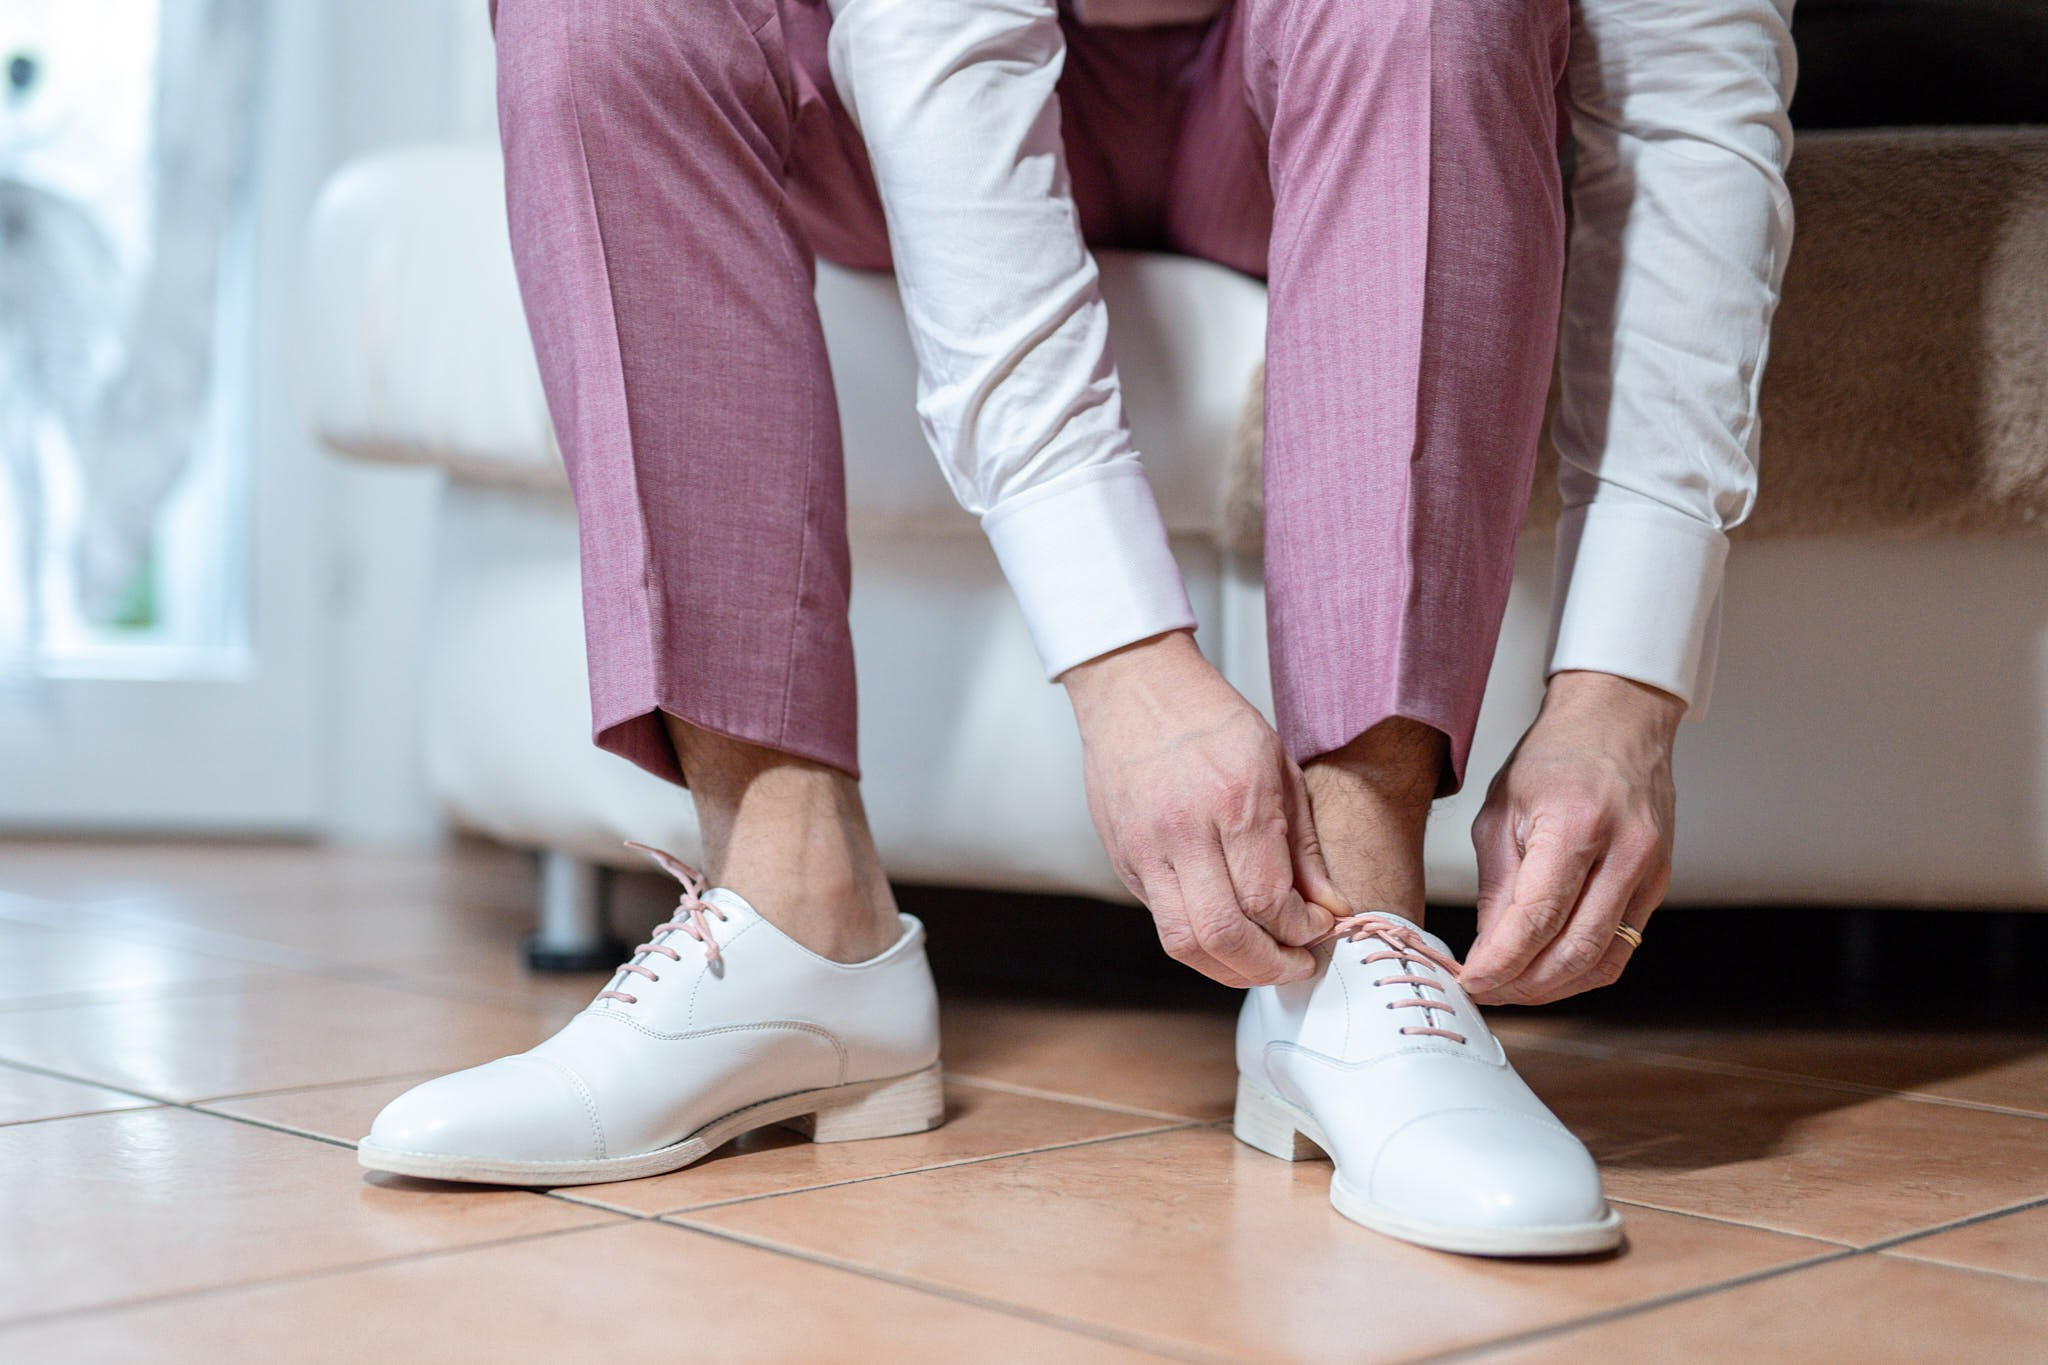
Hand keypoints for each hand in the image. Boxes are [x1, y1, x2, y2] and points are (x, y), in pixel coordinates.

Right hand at [1062, 630, 1344, 985]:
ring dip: (1230, 968)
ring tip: (1261, 960)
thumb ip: (1303, 846)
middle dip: (1269, 966)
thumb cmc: (1208, 719)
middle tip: (1296, 963)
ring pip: (1184, 944)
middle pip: (1223, 936)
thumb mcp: (1279, 767)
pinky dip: (1200, 940)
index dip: (1301, 931)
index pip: (1267, 900)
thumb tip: (1328, 906)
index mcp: (1231, 800)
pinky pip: (1163, 922)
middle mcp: (1182, 831)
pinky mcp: (1124, 862)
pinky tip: (1227, 929)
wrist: (1134, 688)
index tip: (1319, 928)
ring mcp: (1144, 850)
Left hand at [1460, 671, 1681, 1004]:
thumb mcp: (1501, 809)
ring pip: (1601, 961)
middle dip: (1522, 985)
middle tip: (1483, 991)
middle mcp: (1624, 853)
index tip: (1470, 982)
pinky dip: (1581, 970)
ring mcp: (1650, 872)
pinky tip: (1547, 971)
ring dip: (1552, 988)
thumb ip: (1497, 885)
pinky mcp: (1658, 885)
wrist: (1618, 722)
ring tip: (1509, 987)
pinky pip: (1620, 948)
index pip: (1537, 918)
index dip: (1500, 963)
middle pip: (1573, 952)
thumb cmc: (1556, 756)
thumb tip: (1487, 950)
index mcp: (1577, 825)